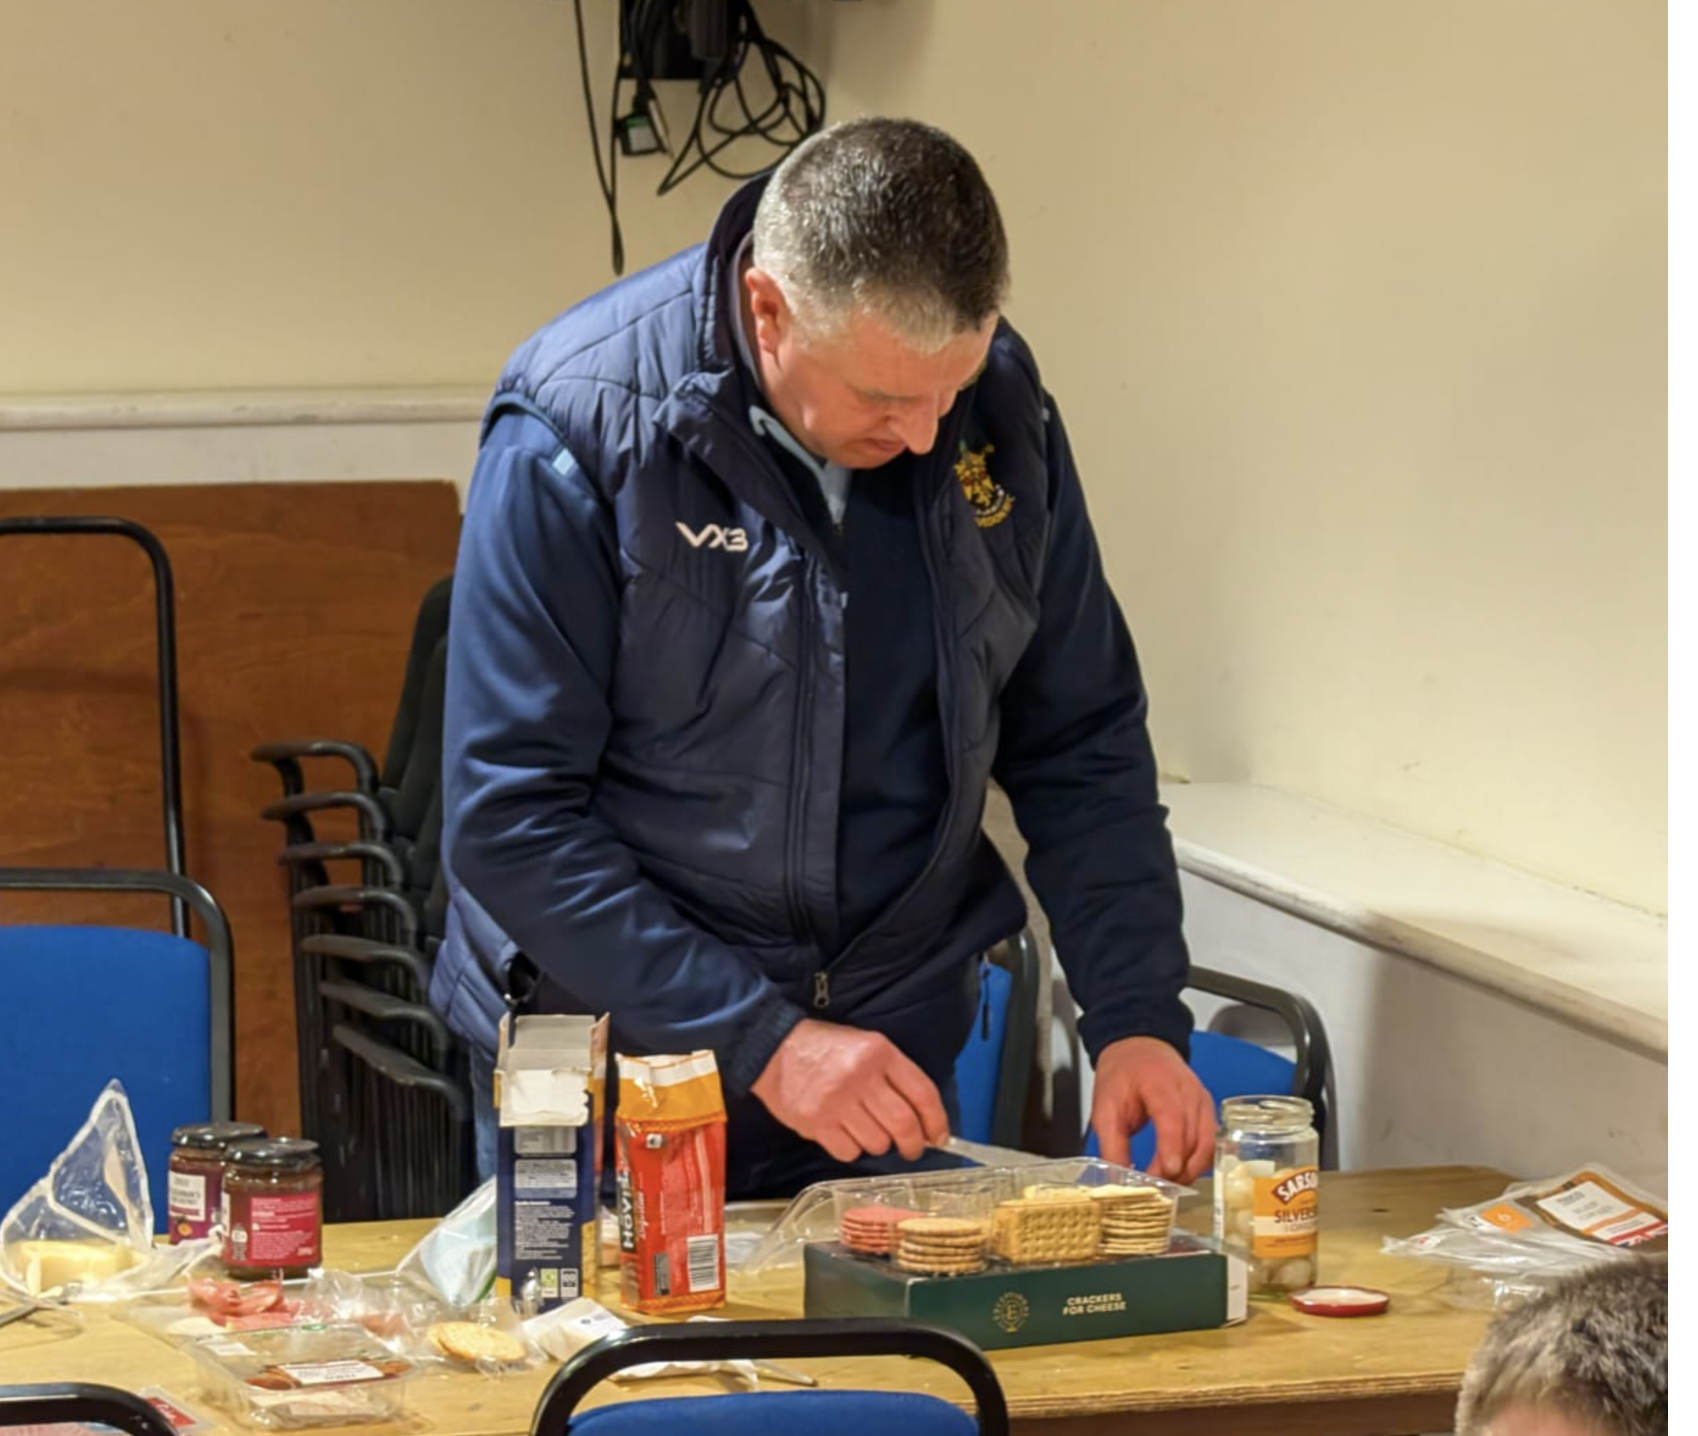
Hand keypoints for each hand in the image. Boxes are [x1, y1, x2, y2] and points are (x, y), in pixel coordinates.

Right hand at [751, 1018, 950, 1162]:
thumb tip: (924, 1121)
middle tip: (912, 1149)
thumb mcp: (868, 1045)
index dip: (937, 1121)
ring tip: (869, 1131)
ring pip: (878, 1143)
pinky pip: (849, 1152)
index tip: (939, 1137)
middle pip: (903, 1124)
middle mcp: (861, 1076)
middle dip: (914, 1144)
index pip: (922, 1093)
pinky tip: (845, 1134)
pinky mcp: (815, 1123)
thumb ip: (896, 1076)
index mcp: (879, 1053)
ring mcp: (837, 1101)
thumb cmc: (828, 1049)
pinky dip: (852, 1149)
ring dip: (879, 1144)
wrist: (775, 1048)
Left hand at [1090, 1036, 1214, 1182]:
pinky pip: (1210, 1143)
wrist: (1139, 1050)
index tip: (1167, 1170)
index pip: (1172, 1116)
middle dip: (1177, 1168)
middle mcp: (1189, 1091)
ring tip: (1167, 1184)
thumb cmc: (1123, 1075)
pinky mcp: (1208, 1112)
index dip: (1172, 1146)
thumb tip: (1121, 1181)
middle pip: (1192, 1136)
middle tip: (1156, 1188)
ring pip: (1206, 1144)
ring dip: (1189, 1170)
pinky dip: (1198, 1162)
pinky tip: (1181, 1173)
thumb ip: (1112, 1144)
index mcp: (1160, 1083)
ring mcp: (1203, 1101)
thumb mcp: (1105, 1107)